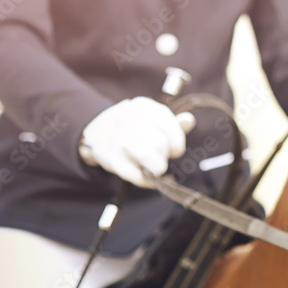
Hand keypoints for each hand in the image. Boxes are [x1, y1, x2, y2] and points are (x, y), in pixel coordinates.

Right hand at [79, 97, 195, 187]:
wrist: (98, 129)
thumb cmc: (135, 126)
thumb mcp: (154, 119)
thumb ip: (175, 125)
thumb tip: (189, 121)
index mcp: (147, 107)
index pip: (173, 133)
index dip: (176, 147)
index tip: (170, 149)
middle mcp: (131, 118)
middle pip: (160, 145)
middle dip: (162, 156)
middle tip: (155, 156)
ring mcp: (118, 137)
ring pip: (147, 158)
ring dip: (154, 168)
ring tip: (150, 165)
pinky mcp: (109, 155)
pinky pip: (134, 174)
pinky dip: (143, 180)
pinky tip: (144, 176)